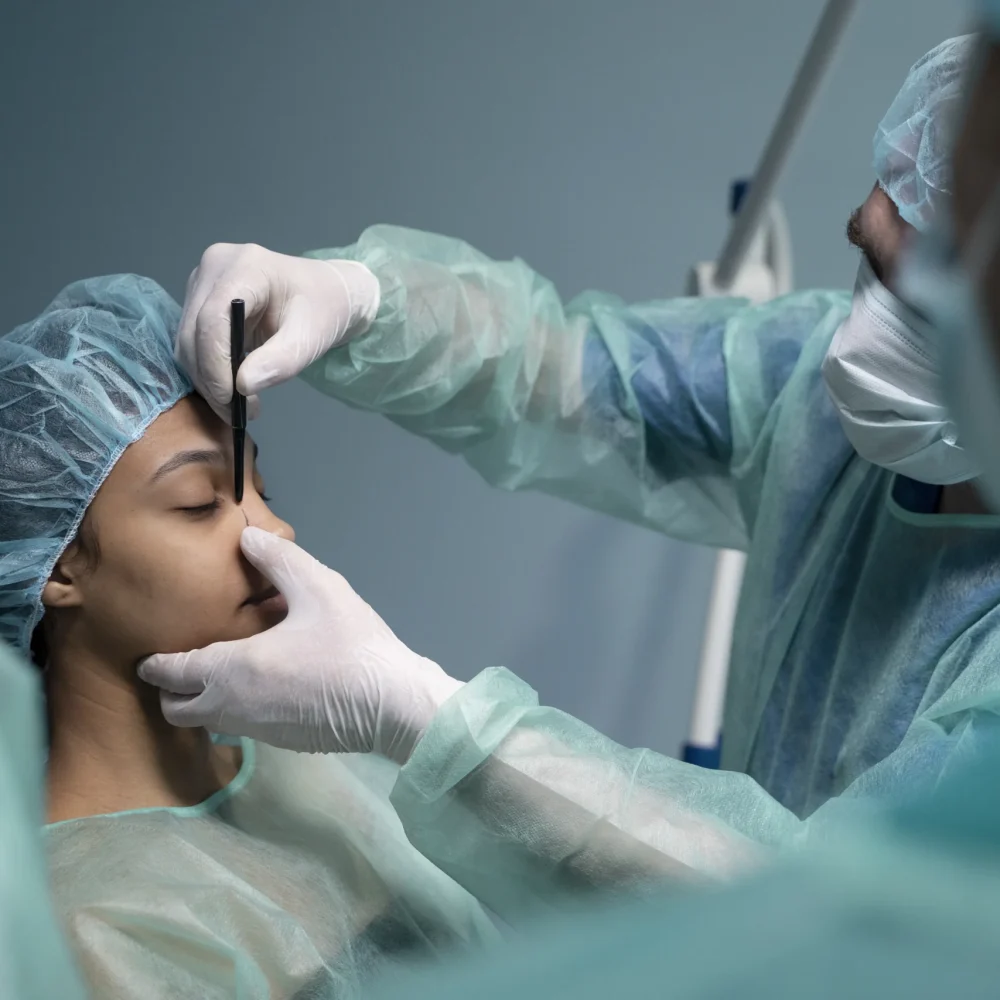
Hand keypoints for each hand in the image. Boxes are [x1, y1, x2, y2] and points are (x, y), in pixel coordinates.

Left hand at [138, 528, 461, 761]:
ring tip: (222, 673)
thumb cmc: (351, 644)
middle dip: (171, 690)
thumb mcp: (318, 587)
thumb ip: (278, 560)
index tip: (150, 655)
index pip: (172, 673)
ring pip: (208, 722)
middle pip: (177, 710)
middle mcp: (234, 706)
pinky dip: (235, 711)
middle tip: (183, 666)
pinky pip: (239, 727)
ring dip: (203, 702)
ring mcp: (257, 729)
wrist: (392, 703)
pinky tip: (265, 687)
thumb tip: (246, 536)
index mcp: (232, 668)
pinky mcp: (281, 743)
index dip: (156, 664)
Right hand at [176, 243, 379, 418]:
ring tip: (240, 406)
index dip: (215, 364)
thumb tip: (243, 385)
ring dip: (207, 380)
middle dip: (210, 380)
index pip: (213, 319)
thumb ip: (281, 361)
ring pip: (186, 341)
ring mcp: (204, 282)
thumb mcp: (311, 338)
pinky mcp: (201, 299)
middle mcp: (215, 267)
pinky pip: (192, 342)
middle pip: (193, 332)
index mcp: (245, 266)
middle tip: (238, 414)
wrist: (327, 294)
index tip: (231, 400)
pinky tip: (233, 389)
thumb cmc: (324, 310)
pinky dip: (208, 371)